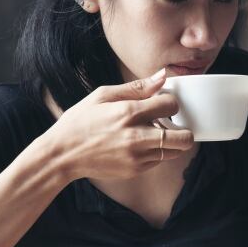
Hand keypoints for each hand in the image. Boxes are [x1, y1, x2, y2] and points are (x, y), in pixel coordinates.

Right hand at [45, 68, 194, 180]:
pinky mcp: (136, 170)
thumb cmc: (81, 121)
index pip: (171, 105)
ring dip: (172, 142)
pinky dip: (157, 152)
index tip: (163, 104)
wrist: (62, 154)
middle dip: (184, 129)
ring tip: (156, 134)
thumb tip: (163, 76)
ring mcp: (138, 156)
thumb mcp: (103, 96)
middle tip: (173, 124)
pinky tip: (142, 145)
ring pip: (175, 151)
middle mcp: (136, 136)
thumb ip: (137, 87)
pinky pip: (160, 161)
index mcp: (128, 112)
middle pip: (184, 137)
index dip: (171, 102)